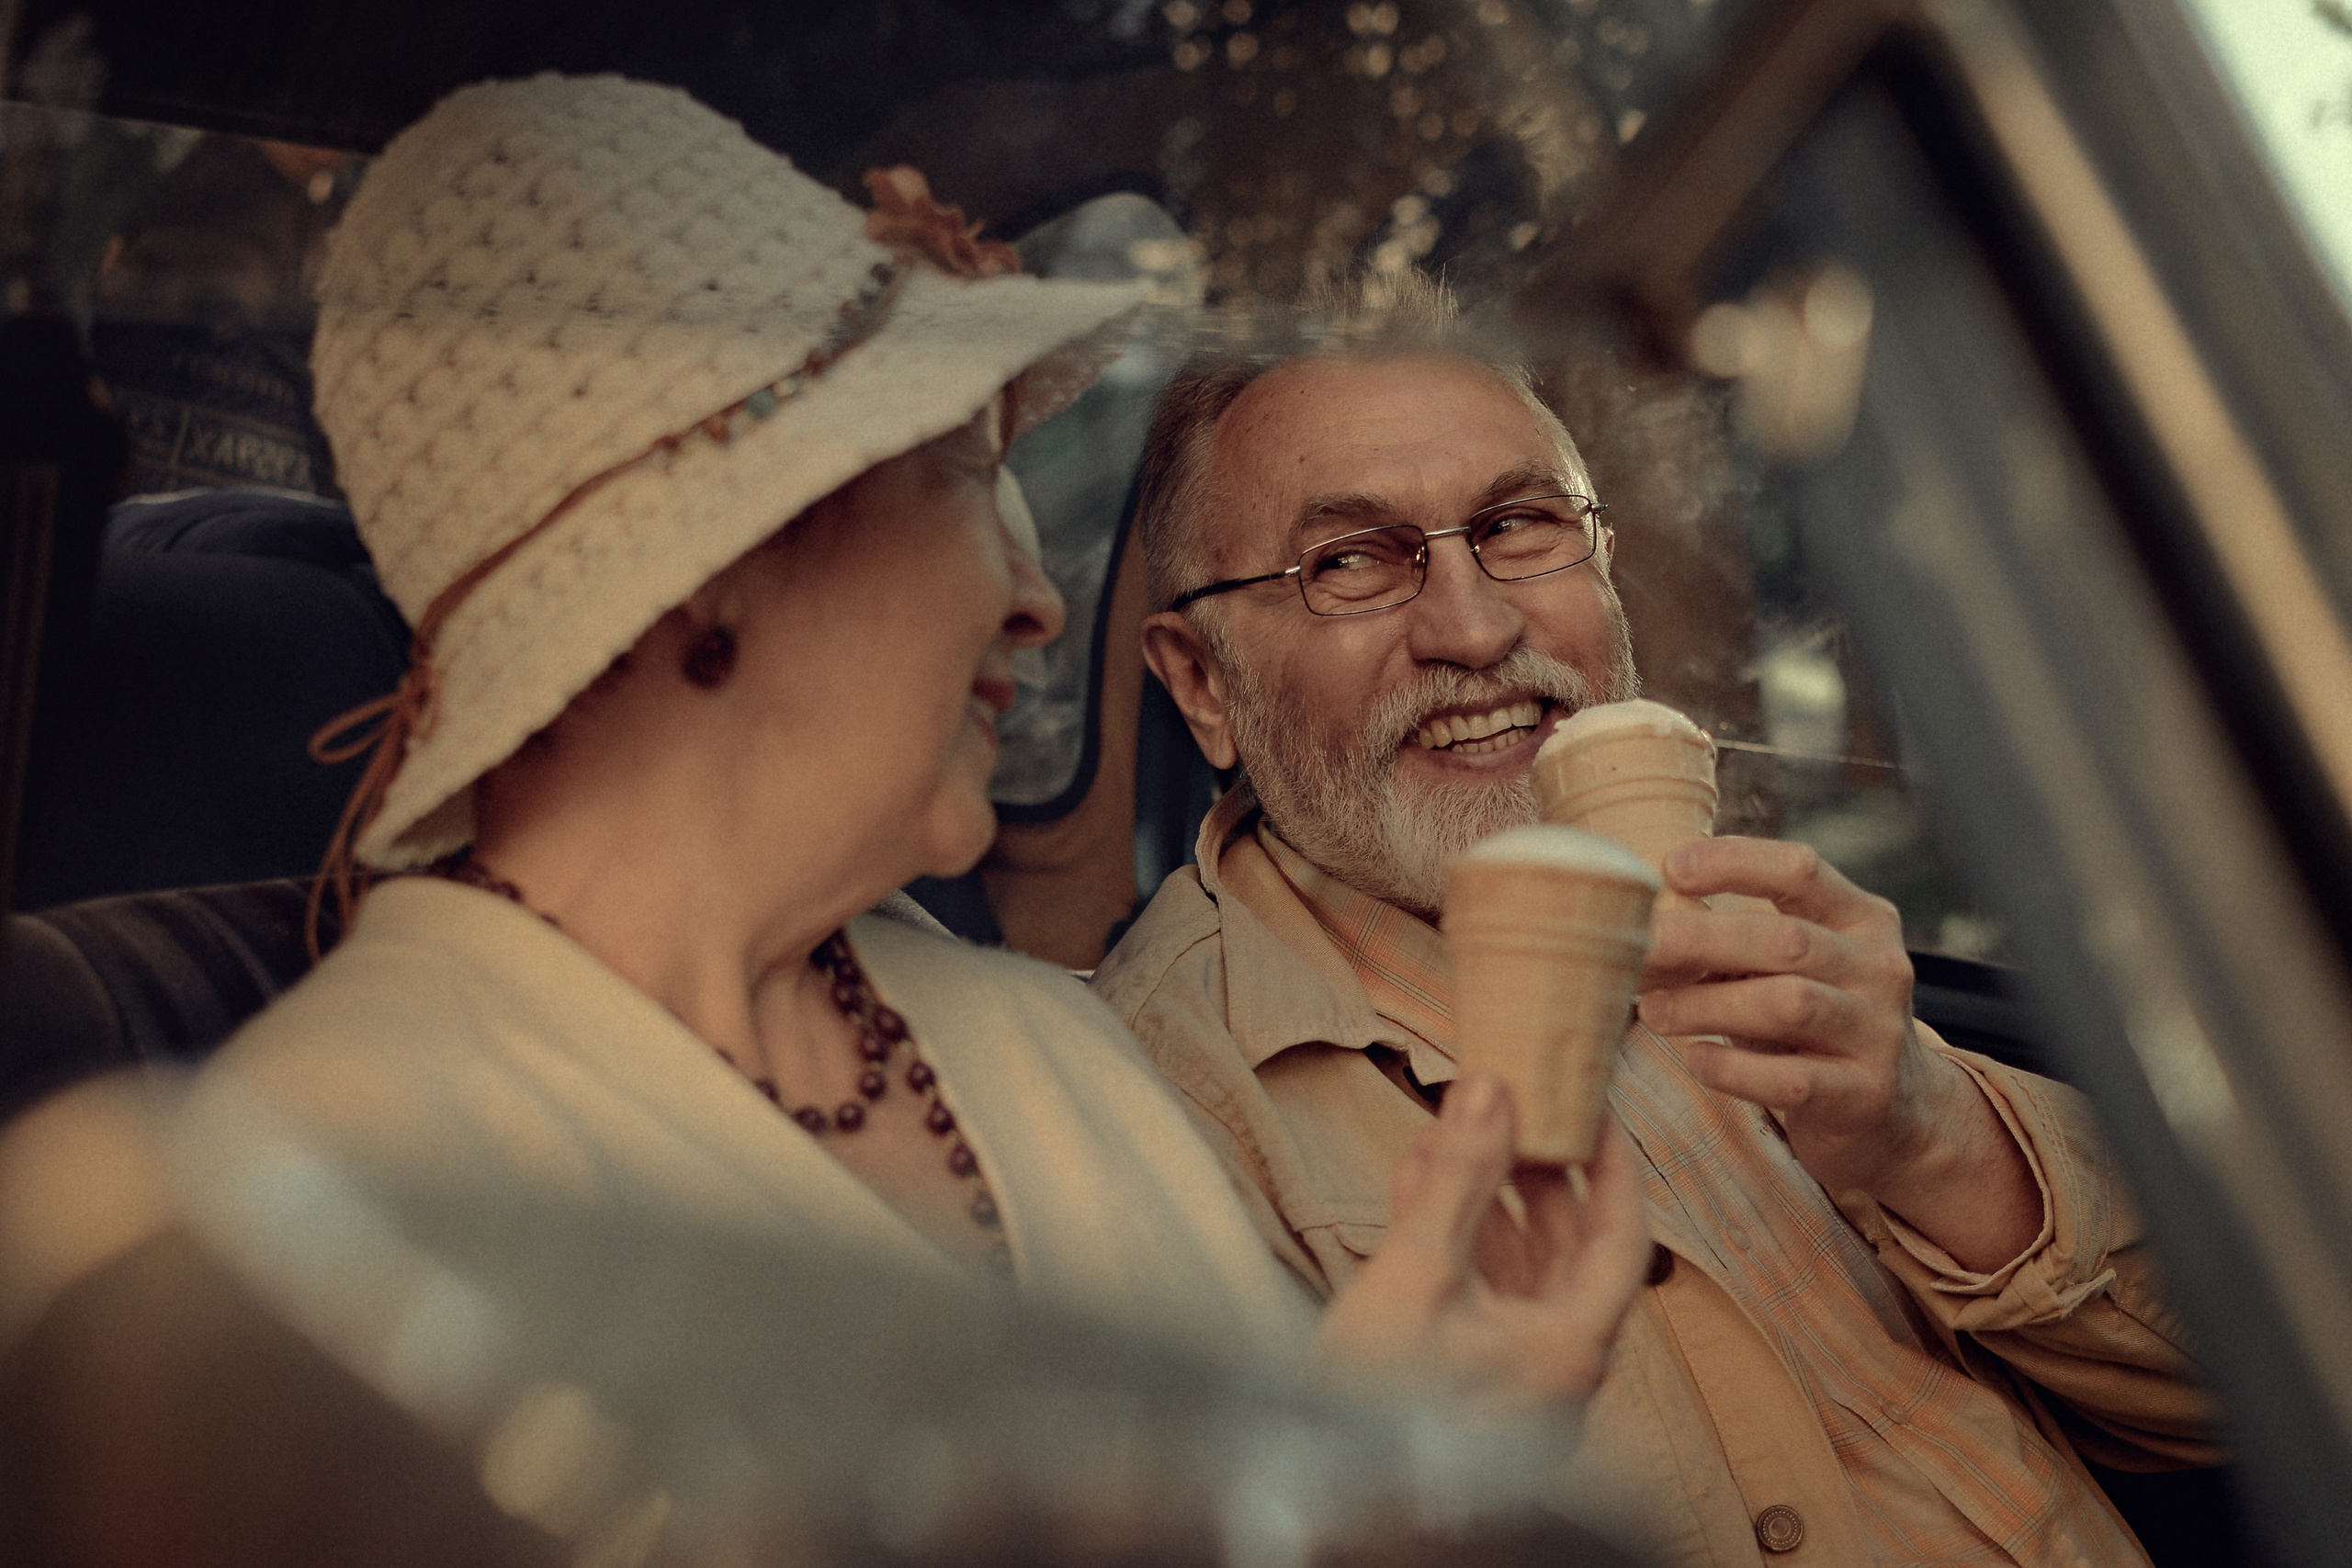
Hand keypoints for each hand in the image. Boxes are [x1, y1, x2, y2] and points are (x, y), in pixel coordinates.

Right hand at [1311, 1075, 1650, 1409]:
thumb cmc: (1378, 1406)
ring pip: (1513, 1269)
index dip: (1613, 1164)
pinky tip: (1416, 1187)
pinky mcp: (1462, 1381)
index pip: (1624, 1238)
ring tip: (1448, 1136)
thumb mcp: (1418, 1271)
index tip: (1594, 1106)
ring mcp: (1509, 1378)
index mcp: (1570, 1348)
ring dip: (1482, 1199)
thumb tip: (1492, 1090)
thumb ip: (1459, 1177)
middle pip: (1565, 1250)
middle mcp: (1553, 1367)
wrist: (1317, 1495)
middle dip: (1535, 1173)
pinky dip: (1451, 1239)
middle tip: (1516, 1109)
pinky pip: (1474, 1295)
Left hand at [1636, 837, 2035, 1267]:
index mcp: (1862, 918)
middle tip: (1637, 946)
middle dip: (1702, 939)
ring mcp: (1878, 1033)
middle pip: (1786, 941)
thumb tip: (1639, 925)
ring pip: (1788, 1005)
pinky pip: (1790, 1079)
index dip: (1734, 862)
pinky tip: (1695, 1058)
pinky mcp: (1864, 1095)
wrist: (1894, 1111)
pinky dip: (1733, 1067)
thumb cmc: (1816, 1020)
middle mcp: (1880, 968)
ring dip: (1707, 1004)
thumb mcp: (1796, 966)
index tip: (1669, 868)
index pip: (1800, 871)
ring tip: (1652, 1011)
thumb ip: (1739, 940)